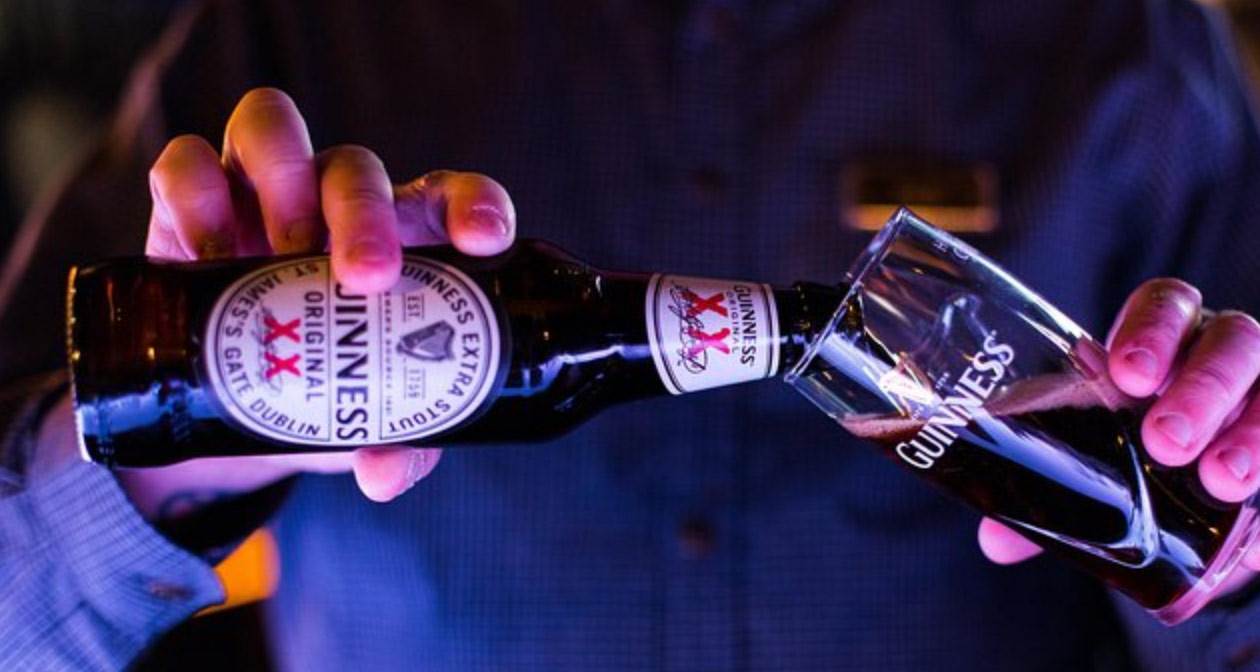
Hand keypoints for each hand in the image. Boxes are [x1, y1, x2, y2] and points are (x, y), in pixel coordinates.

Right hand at [88, 87, 514, 518]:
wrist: (239, 400)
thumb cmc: (332, 389)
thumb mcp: (371, 417)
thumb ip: (399, 444)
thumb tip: (383, 474)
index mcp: (405, 240)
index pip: (451, 198)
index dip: (475, 205)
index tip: (486, 242)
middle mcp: (337, 203)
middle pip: (357, 167)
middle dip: (364, 214)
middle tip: (365, 278)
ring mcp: (263, 192)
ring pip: (271, 127)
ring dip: (281, 180)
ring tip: (281, 253)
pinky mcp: (193, 202)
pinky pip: (186, 163)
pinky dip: (193, 195)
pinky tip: (206, 254)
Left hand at [978, 279, 1259, 584]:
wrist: (1197, 503)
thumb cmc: (1131, 454)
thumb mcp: (1092, 459)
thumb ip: (1051, 487)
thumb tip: (996, 541)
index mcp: (1166, 339)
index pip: (1165, 305)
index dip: (1151, 330)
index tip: (1126, 374)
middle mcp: (1226, 353)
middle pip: (1231, 342)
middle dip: (1201, 388)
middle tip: (1166, 441)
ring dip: (1254, 432)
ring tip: (1222, 481)